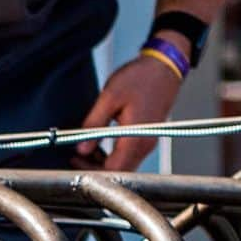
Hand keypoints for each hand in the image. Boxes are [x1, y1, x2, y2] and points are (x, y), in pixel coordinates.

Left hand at [75, 52, 183, 171]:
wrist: (163, 69)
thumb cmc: (140, 78)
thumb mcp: (109, 97)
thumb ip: (94, 124)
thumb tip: (82, 146)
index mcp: (135, 138)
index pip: (112, 169)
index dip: (91, 168)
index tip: (77, 160)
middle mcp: (144, 146)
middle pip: (118, 172)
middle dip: (96, 167)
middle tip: (78, 156)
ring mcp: (148, 144)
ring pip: (124, 166)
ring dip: (104, 162)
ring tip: (88, 148)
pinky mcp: (147, 140)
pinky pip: (129, 157)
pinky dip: (114, 155)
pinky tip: (102, 145)